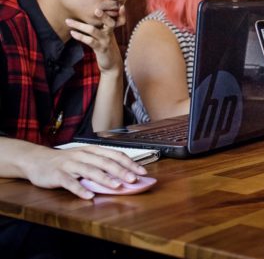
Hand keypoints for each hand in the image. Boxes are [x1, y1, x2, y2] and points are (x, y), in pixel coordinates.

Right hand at [24, 145, 146, 199]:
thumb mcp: (85, 158)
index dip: (130, 163)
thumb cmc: (66, 160)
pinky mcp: (58, 175)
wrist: (37, 159)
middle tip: (133, 179)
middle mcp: (83, 155)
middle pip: (105, 162)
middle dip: (121, 171)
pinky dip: (80, 189)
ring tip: (116, 186)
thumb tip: (124, 174)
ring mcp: (70, 164)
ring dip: (105, 179)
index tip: (143, 172)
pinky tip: (89, 196)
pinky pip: (70, 182)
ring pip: (90, 171)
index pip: (115, 155)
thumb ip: (101, 164)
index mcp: (93, 150)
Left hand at [65, 6, 124, 73]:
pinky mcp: (100, 49)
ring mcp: (105, 41)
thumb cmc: (106, 45)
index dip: (122, 13)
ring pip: (93, 30)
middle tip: (96, 10)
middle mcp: (110, 33)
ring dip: (79, 25)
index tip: (120, 6)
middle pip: (109, 22)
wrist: (111, 62)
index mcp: (112, 28)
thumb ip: (103, 25)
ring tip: (68, 21)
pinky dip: (80, 36)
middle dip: (103, 16)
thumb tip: (92, 14)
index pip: (118, 19)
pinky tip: (73, 33)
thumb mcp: (107, 34)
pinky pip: (89, 41)